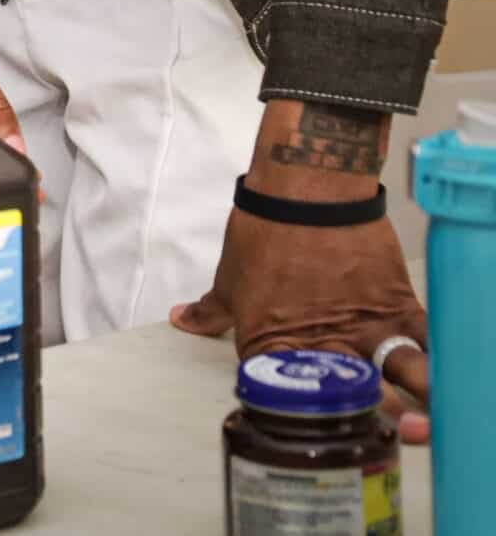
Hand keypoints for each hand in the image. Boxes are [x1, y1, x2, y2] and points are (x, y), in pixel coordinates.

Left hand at [172, 208, 428, 443]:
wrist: (309, 192)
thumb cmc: (264, 231)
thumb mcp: (229, 278)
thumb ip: (212, 311)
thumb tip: (184, 320)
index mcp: (273, 347)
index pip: (281, 401)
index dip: (293, 415)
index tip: (303, 421)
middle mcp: (322, 347)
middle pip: (349, 406)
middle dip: (358, 421)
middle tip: (361, 426)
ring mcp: (365, 331)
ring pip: (398, 384)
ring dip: (409, 405)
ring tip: (412, 422)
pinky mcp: (398, 309)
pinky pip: (426, 346)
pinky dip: (433, 359)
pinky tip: (433, 373)